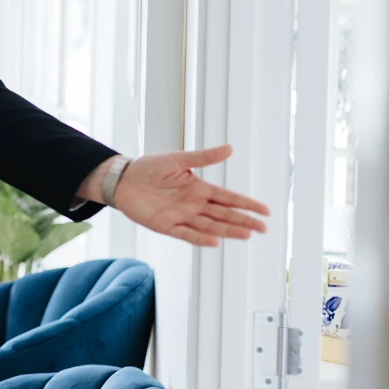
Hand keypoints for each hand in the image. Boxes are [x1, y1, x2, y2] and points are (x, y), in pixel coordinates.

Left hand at [109, 145, 269, 245]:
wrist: (123, 179)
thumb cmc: (149, 168)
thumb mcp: (178, 159)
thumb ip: (204, 157)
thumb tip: (230, 148)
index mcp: (198, 188)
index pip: (228, 198)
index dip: (246, 204)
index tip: (265, 211)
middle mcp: (193, 204)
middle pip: (223, 215)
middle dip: (243, 221)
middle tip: (263, 228)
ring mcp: (181, 216)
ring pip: (210, 226)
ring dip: (228, 230)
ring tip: (246, 234)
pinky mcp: (166, 225)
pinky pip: (186, 233)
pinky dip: (200, 238)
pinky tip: (215, 240)